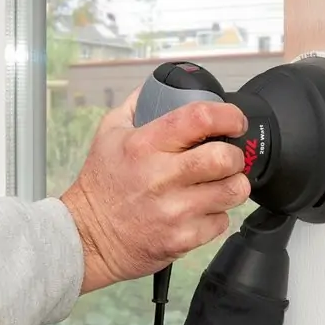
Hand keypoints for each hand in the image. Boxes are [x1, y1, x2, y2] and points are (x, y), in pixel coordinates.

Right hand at [61, 88, 250, 293]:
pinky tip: (200, 210)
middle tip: (227, 158)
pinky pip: (223, 221)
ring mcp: (175, 210)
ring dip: (233, 185)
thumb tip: (167, 87)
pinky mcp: (184, 238)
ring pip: (233, 191)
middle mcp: (162, 176)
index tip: (234, 121)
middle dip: (234, 156)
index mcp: (145, 144)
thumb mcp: (110, 133)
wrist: (89, 238)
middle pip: (225, 158)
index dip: (228, 116)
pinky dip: (217, 215)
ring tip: (218, 184)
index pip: (200, 118)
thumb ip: (139, 105)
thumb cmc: (102, 185)